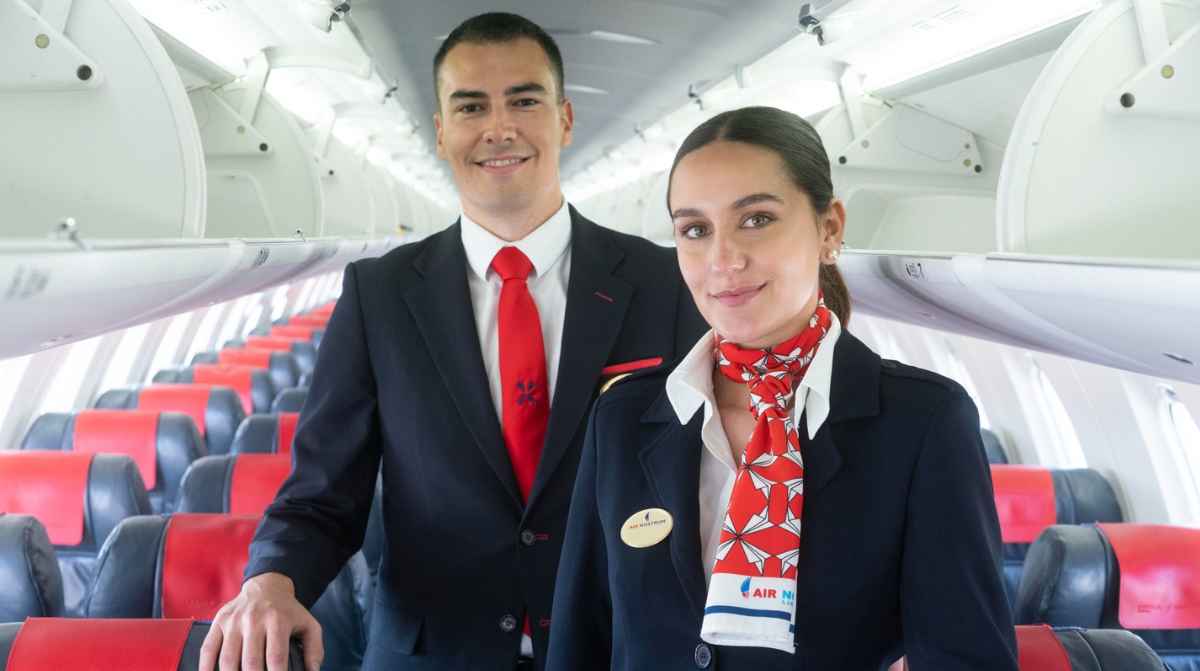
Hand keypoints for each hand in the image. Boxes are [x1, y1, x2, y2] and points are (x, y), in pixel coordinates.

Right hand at [198, 572, 323, 670]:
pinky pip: (208, 649)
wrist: (266, 587)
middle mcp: (254, 620)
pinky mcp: (218, 623)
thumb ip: (315, 649)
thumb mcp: (309, 625)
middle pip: (251, 662)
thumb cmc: (287, 612)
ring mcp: (233, 622)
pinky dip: (206, 668)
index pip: (276, 657)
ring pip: (228, 659)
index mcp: (278, 621)